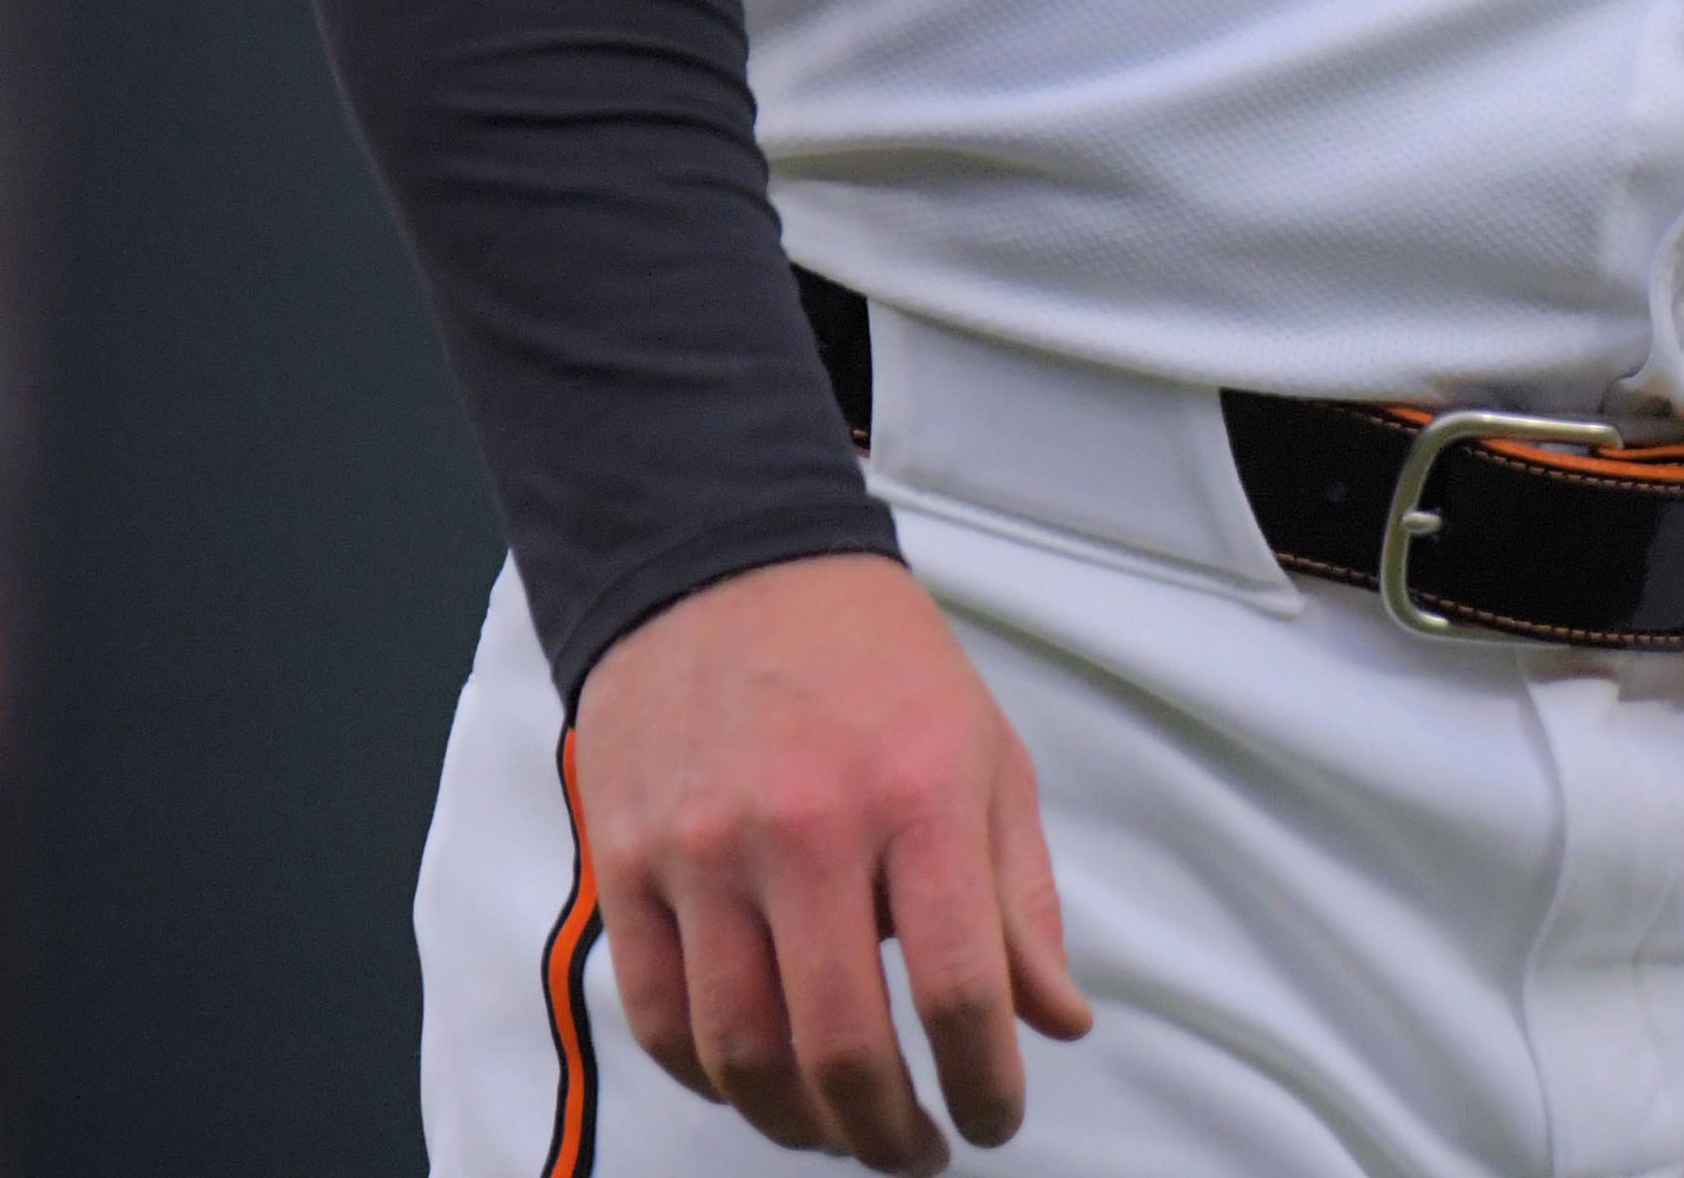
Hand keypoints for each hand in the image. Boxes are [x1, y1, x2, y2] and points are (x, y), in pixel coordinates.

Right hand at [568, 551, 1091, 1167]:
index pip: (960, 988)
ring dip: (798, 1125)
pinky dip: (710, 1078)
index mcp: (919, 793)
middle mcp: (808, 826)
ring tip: (840, 1131)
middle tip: (914, 1150)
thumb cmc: (876, 664)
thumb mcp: (985, 754)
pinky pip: (660, 1018)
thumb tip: (1057, 1024)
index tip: (991, 1118)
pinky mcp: (627, 861)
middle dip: (887, 1133)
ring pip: (742, 1052)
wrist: (726, 563)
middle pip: (841, 1046)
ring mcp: (704, 849)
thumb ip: (1021, 898)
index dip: (985, 1083)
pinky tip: (755, 1083)